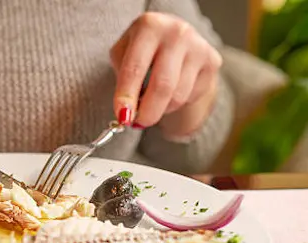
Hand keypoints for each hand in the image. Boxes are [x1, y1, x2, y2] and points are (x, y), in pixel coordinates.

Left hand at [110, 12, 221, 133]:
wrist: (172, 35)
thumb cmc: (141, 49)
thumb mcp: (122, 54)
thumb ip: (122, 80)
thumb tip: (126, 113)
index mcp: (150, 26)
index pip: (135, 68)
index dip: (127, 96)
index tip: (122, 117)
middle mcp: (177, 33)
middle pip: (163, 86)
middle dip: (148, 112)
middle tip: (138, 123)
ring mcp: (199, 47)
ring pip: (178, 97)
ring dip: (161, 108)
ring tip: (152, 101)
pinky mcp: (213, 62)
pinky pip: (191, 97)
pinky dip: (176, 103)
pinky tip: (171, 89)